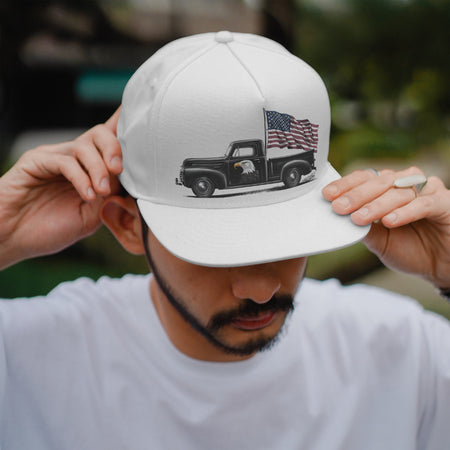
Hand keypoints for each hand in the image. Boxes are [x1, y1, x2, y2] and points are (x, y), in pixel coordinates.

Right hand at [0, 108, 121, 268]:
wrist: (13, 239)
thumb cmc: (51, 229)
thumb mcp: (91, 215)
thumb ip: (109, 196)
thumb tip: (128, 179)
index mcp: (88, 169)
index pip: (109, 143)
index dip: (125, 129)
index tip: (145, 123)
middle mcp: (73, 158)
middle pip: (100, 134)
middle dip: (115, 148)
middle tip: (118, 170)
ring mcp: (54, 157)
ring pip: (85, 145)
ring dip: (99, 168)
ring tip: (100, 191)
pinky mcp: (36, 161)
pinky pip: (66, 161)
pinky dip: (81, 177)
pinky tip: (86, 195)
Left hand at [322, 167, 449, 288]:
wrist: (442, 267)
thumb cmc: (411, 249)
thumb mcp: (379, 240)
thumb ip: (362, 227)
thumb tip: (337, 218)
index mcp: (387, 189)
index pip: (364, 178)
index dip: (345, 185)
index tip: (327, 195)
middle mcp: (406, 185)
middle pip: (379, 181)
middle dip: (356, 195)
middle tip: (339, 207)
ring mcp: (427, 191)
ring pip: (398, 191)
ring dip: (376, 205)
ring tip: (359, 218)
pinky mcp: (445, 203)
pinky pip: (424, 204)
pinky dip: (405, 212)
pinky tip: (389, 221)